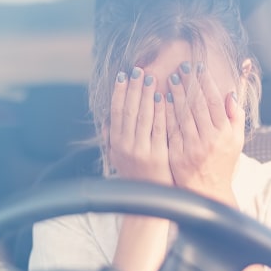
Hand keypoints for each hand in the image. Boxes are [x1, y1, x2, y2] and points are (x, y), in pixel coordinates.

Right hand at [108, 67, 170, 184]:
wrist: (148, 201)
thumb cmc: (135, 177)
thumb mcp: (118, 158)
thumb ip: (112, 139)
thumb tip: (107, 121)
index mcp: (116, 143)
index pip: (116, 112)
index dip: (119, 92)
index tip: (122, 75)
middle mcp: (126, 145)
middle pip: (129, 111)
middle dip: (133, 88)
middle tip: (138, 70)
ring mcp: (141, 150)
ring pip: (143, 117)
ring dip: (146, 95)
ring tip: (150, 78)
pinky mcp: (157, 155)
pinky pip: (159, 128)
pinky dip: (160, 111)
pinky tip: (163, 97)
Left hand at [164, 61, 244, 204]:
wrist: (207, 191)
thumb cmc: (223, 164)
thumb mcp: (236, 140)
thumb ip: (236, 116)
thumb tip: (231, 94)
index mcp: (224, 133)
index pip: (215, 102)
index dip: (207, 83)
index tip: (199, 68)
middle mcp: (209, 139)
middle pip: (198, 105)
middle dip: (190, 84)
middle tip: (182, 67)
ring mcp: (192, 147)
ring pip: (183, 115)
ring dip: (176, 94)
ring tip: (170, 78)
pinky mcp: (178, 154)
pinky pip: (171, 129)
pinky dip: (167, 113)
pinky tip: (162, 99)